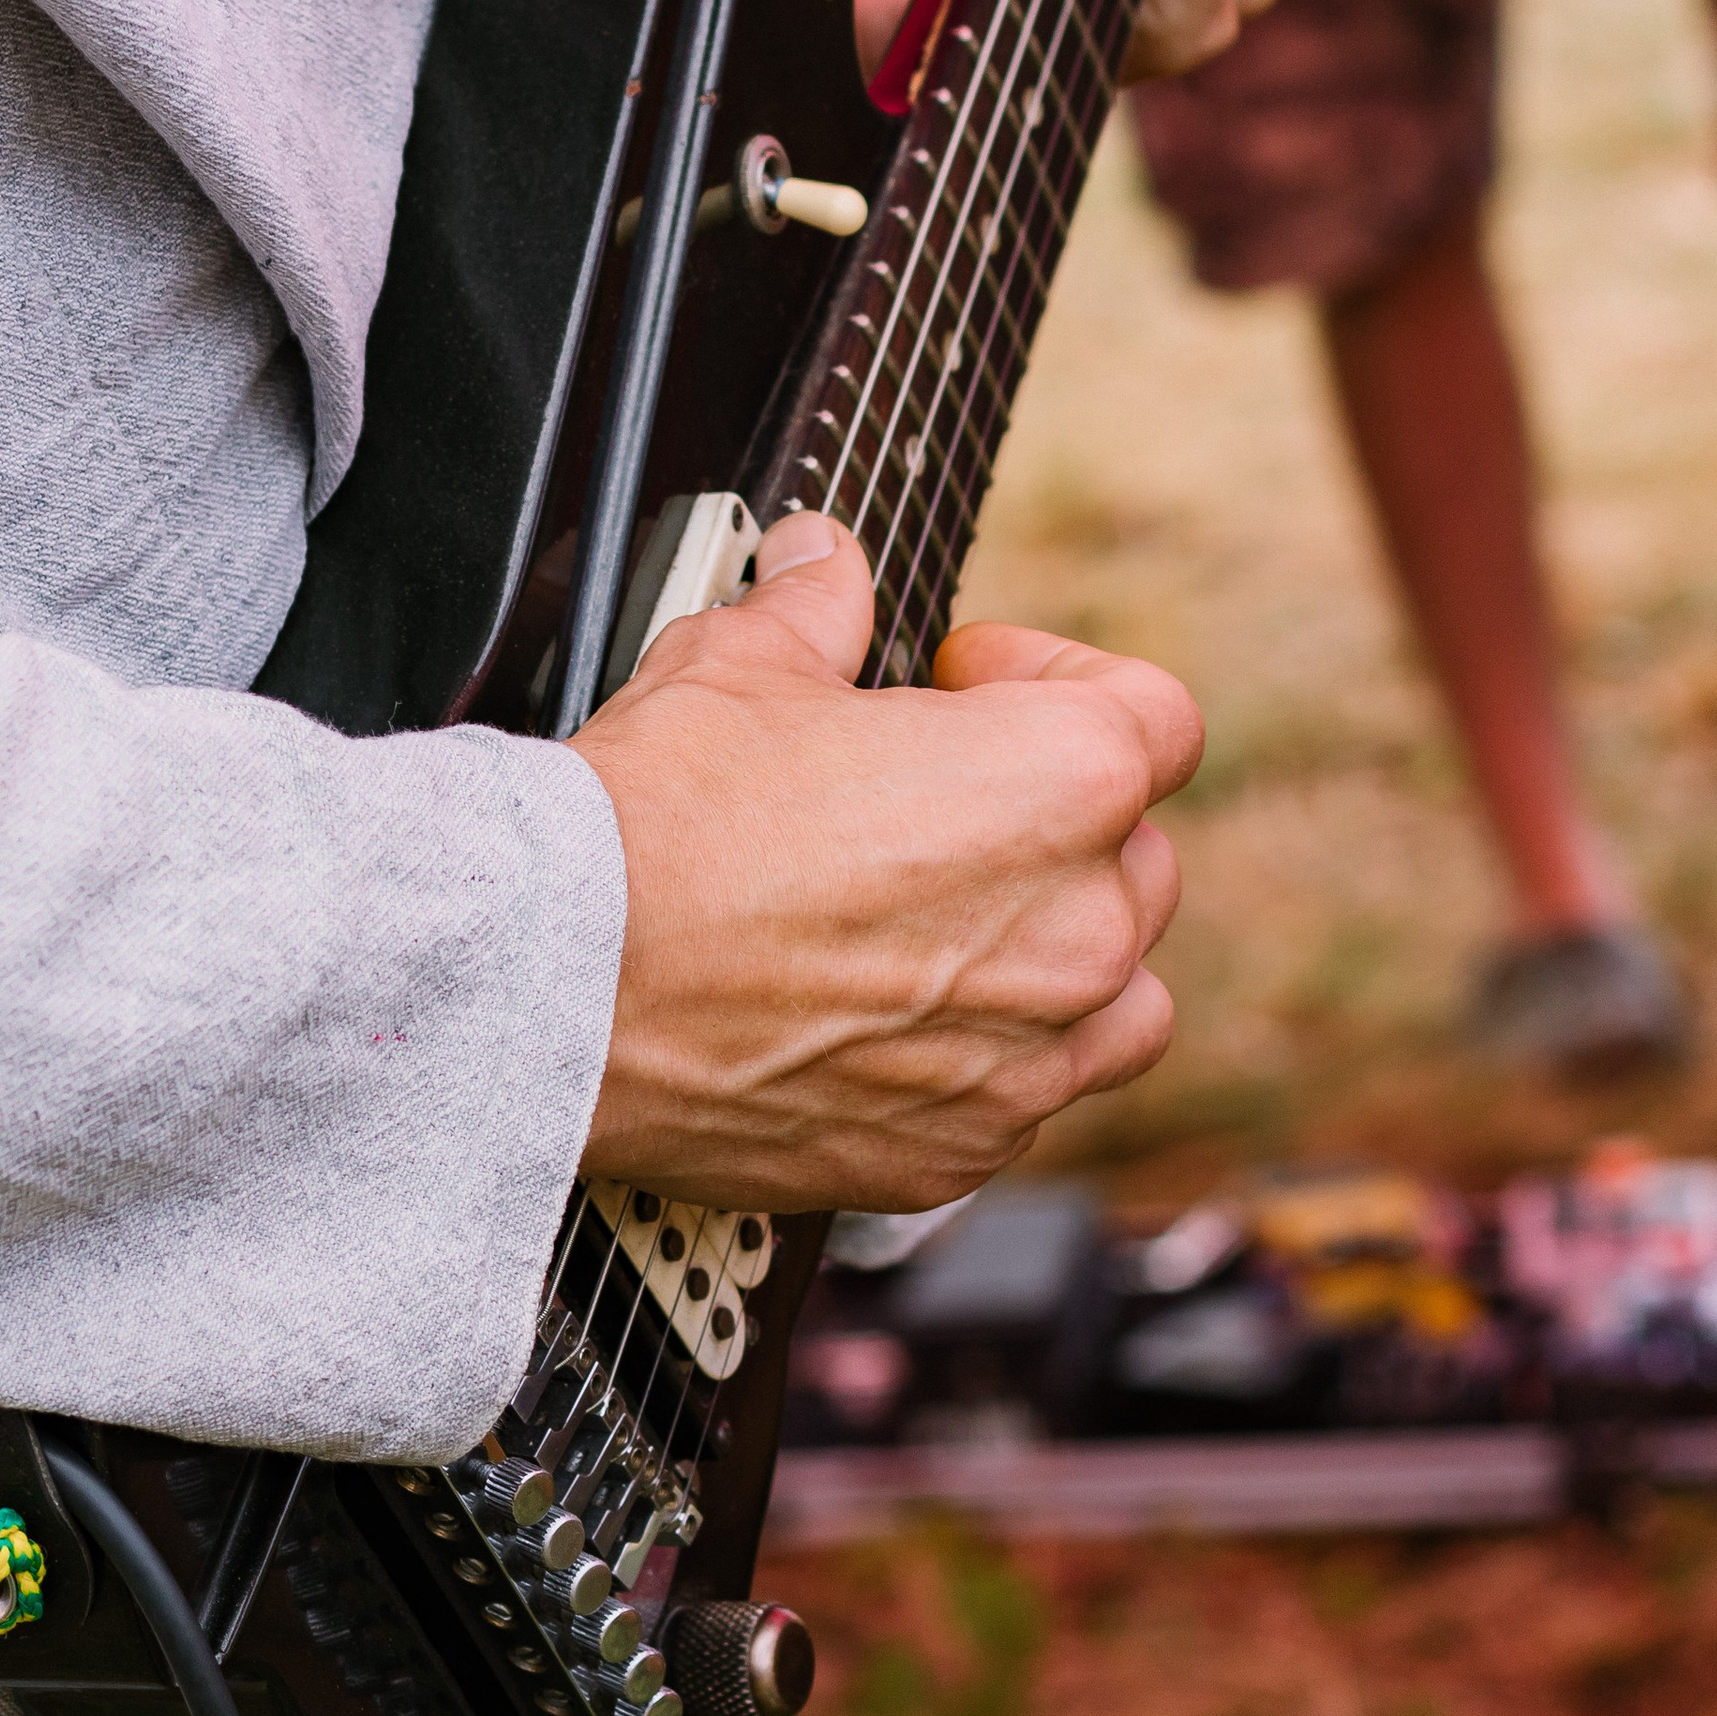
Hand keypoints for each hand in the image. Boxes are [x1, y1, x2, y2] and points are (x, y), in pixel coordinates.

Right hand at [575, 516, 1201, 1208]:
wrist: (562, 988)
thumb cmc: (655, 825)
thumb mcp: (736, 663)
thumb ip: (814, 608)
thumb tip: (819, 565)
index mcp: (1061, 781)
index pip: (1154, 715)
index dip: (1059, 677)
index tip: (973, 683)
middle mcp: (1079, 928)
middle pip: (1137, 858)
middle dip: (1055, 822)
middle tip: (939, 806)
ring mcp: (1028, 1055)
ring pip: (1115, 995)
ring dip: (1057, 955)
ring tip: (953, 926)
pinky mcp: (960, 1150)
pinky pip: (1021, 1097)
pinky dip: (981, 1063)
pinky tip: (886, 1024)